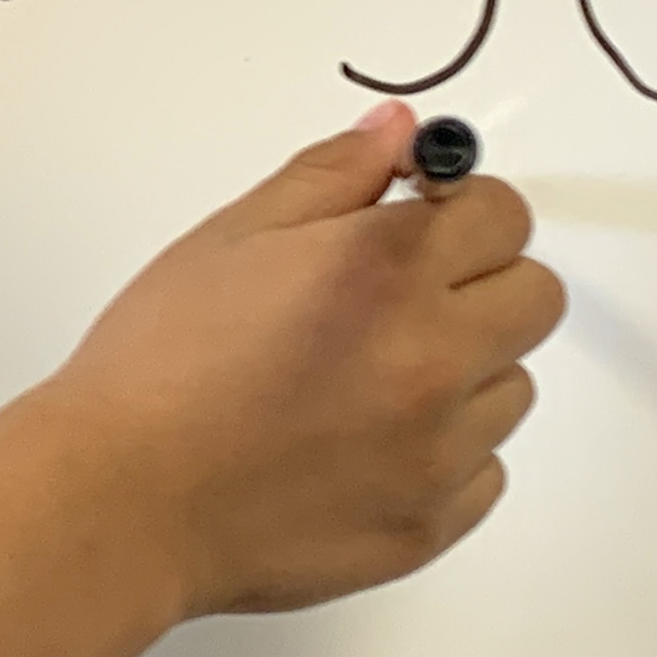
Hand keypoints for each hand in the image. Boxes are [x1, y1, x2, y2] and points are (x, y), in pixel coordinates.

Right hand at [31, 101, 562, 621]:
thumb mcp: (231, 237)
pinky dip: (440, 455)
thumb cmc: (158, 365)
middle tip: (397, 305)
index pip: (504, 214)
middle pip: (536, 297)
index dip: (459, 212)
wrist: (120, 498)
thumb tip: (401, 132)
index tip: (418, 226)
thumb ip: (330, 175)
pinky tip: (360, 449)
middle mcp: (434, 355)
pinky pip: (482, 472)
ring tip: (363, 387)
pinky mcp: (432, 523)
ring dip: (462, 375)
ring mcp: (441, 449)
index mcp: (388, 269)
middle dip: (480, 286)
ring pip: (512, 389)